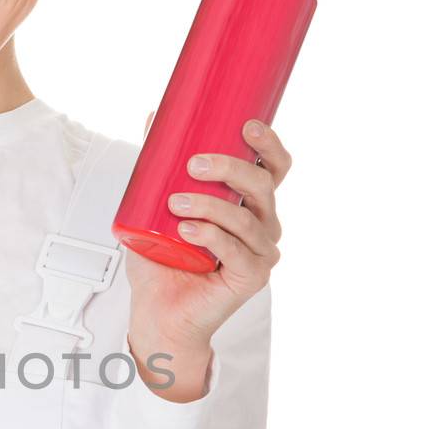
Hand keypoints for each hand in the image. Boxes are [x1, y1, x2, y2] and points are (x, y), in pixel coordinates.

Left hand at [125, 112, 289, 390]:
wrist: (157, 312)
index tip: (247, 126)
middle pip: (263, 186)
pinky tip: (186, 231)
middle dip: (231, 168)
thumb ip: (158, 165)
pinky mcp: (251, 278)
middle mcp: (263, 225)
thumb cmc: (160, 261)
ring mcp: (261, 253)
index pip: (274, 168)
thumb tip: (153, 117)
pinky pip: (236, 251)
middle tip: (193, 164)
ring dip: (210, 205)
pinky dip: (210, 237)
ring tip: (176, 204)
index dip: (269, 145)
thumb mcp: (154, 205)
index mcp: (250, 204)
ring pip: (246, 218)